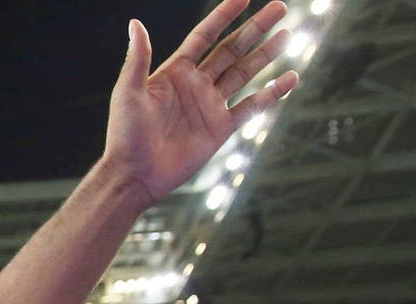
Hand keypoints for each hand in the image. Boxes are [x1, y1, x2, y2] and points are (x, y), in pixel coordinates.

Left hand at [103, 0, 298, 205]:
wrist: (135, 175)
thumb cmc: (125, 134)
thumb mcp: (127, 92)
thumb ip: (137, 58)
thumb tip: (135, 23)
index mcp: (174, 72)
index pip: (204, 36)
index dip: (223, 16)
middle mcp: (195, 85)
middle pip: (232, 49)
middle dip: (255, 28)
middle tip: (280, 7)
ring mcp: (210, 105)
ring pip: (245, 73)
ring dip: (266, 54)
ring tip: (287, 34)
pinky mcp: (220, 129)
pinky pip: (251, 107)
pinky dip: (271, 94)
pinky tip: (290, 78)